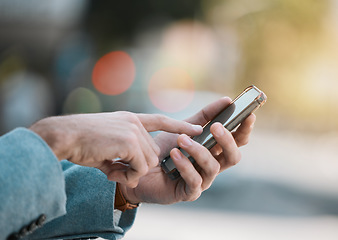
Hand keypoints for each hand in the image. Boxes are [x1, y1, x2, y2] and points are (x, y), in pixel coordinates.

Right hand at [29, 112, 201, 187]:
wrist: (64, 136)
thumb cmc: (81, 142)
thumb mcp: (107, 146)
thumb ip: (125, 155)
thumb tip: (137, 174)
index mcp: (130, 119)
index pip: (161, 121)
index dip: (179, 126)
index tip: (197, 129)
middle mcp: (135, 122)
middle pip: (152, 153)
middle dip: (137, 167)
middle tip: (115, 170)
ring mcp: (134, 130)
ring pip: (148, 161)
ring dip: (131, 173)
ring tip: (111, 171)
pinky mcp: (130, 141)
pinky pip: (140, 167)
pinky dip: (127, 176)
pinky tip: (111, 172)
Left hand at [120, 97, 255, 202]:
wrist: (139, 167)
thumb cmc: (163, 148)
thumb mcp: (183, 127)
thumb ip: (204, 116)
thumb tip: (226, 100)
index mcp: (214, 150)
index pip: (237, 141)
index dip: (244, 129)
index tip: (248, 114)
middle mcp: (212, 165)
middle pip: (233, 156)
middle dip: (227, 141)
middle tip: (215, 127)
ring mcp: (203, 180)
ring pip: (213, 167)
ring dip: (199, 151)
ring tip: (182, 139)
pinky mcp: (189, 192)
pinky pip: (194, 180)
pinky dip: (186, 165)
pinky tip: (174, 154)